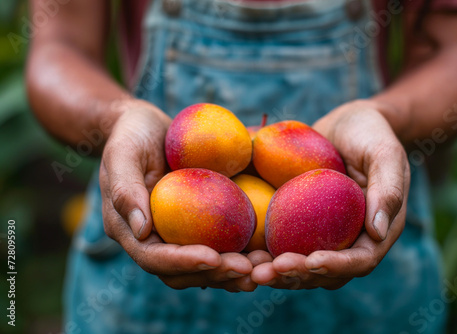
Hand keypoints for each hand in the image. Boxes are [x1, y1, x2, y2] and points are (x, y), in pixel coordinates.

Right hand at [99, 99, 255, 291]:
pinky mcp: (198, 224)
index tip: (213, 258)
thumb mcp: (122, 152)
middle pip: (183, 272)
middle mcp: (154, 239)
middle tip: (248, 268)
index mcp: (130, 230)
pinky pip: (219, 244)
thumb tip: (142, 230)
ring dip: (233, 272)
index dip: (182, 262)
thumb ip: (125, 189)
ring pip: (204, 267)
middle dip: (215, 273)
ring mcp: (177, 234)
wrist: (147, 126)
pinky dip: (241, 252)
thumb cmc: (132, 134)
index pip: (154, 258)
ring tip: (264, 266)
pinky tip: (266, 250)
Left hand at [251, 100, 409, 288]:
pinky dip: (265, 251)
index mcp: (376, 231)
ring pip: (301, 265)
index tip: (309, 260)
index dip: (335, 265)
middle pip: (324, 272)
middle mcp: (349, 239)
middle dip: (296, 275)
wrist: (348, 123)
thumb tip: (377, 232)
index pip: (359, 260)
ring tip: (249, 270)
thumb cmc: (371, 133)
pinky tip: (242, 250)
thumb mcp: (385, 153)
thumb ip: (387, 190)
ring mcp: (323, 234)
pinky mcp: (302, 224)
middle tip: (265, 273)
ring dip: (275, 272)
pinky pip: (284, 243)